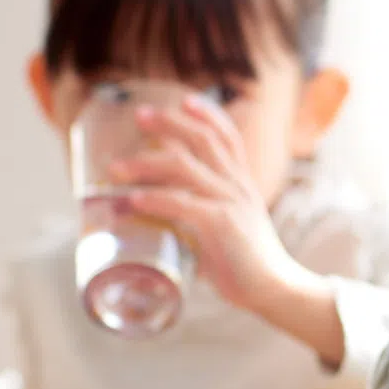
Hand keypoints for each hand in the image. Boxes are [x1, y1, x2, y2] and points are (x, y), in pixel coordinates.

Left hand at [110, 95, 310, 314]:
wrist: (273, 289)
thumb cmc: (246, 264)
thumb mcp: (228, 229)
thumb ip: (200, 218)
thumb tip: (161, 222)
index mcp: (243, 185)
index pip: (229, 138)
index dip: (208, 116)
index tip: (184, 100)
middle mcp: (238, 186)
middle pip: (204, 141)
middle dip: (170, 124)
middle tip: (139, 116)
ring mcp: (231, 203)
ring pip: (185, 168)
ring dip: (145, 164)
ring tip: (114, 169)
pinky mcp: (222, 224)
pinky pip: (182, 204)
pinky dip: (153, 199)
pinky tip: (130, 201)